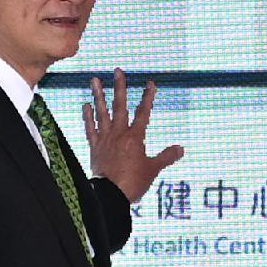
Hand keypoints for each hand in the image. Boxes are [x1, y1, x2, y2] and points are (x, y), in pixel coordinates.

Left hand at [81, 73, 185, 205]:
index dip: (147, 97)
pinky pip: (90, 129)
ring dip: (98, 95)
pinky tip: (85, 104)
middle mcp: (119, 134)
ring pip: (101, 113)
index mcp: (135, 137)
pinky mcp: (94, 148)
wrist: (110, 195)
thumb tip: (181, 149)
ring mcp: (105, 139)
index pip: (143, 113)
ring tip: (94, 79)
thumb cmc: (133, 183)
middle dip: (119, 87)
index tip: (150, 83)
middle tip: (117, 70)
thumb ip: (166, 157)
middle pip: (120, 106)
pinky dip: (87, 117)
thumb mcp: (153, 169)